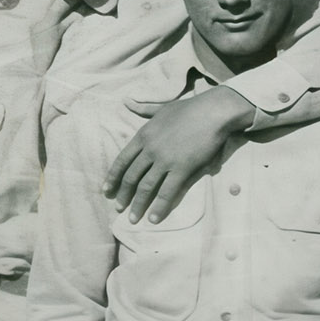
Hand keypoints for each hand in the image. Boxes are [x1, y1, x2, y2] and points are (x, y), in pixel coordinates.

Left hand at [102, 87, 256, 221]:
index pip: (122, 160)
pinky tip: (153, 218)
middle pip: (132, 176)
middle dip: (123, 194)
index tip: (106, 190)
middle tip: (118, 208)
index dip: (113, 177)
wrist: (213, 112)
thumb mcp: (162, 107)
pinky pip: (167, 192)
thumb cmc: (190, 108)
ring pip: (146, 187)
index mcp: (143, 135)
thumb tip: (126, 101)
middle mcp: (150, 149)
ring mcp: (165, 160)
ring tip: (133, 219)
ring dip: (138, 205)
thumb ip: (143, 109)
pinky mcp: (182, 169)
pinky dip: (159, 207)